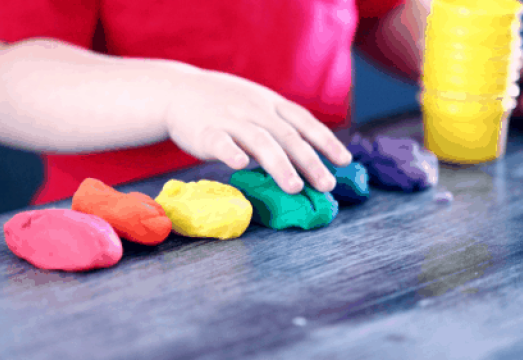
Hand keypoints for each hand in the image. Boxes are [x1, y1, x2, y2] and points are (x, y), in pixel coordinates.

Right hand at [164, 68, 351, 193]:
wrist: (177, 90)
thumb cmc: (222, 103)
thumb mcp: (255, 103)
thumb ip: (278, 124)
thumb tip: (309, 154)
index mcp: (270, 104)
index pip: (304, 121)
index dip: (326, 140)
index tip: (345, 161)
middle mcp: (255, 110)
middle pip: (287, 136)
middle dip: (310, 161)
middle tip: (327, 185)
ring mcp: (230, 119)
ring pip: (260, 141)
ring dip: (280, 165)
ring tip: (295, 187)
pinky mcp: (205, 131)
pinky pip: (220, 142)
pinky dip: (231, 153)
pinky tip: (242, 165)